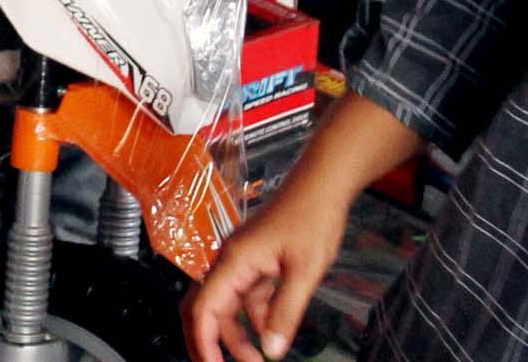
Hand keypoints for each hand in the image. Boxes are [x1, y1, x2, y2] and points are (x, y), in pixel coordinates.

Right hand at [184, 183, 349, 361]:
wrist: (323, 183)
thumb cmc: (312, 215)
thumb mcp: (304, 270)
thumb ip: (285, 313)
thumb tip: (271, 350)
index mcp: (234, 260)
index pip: (204, 309)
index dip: (204, 342)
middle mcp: (231, 260)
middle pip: (206, 308)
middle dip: (210, 342)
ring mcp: (244, 260)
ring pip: (229, 306)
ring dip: (238, 335)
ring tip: (258, 359)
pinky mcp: (258, 260)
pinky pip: (247, 296)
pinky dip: (254, 318)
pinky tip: (270, 332)